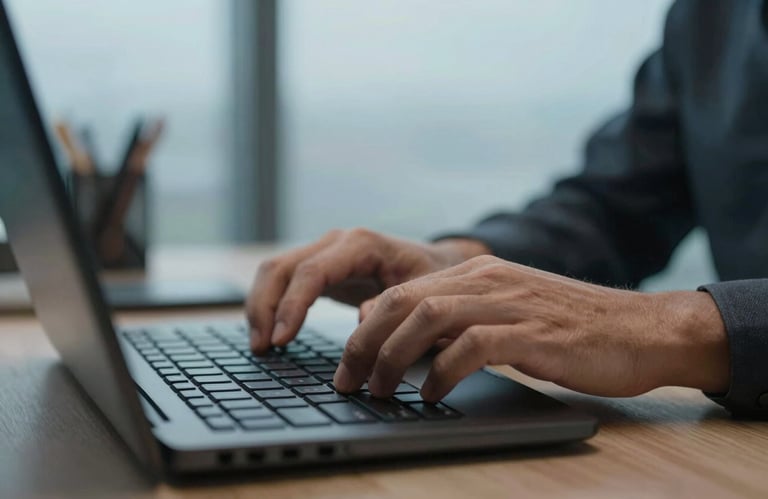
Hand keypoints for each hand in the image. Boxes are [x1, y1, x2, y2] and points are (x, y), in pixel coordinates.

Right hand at [245, 228, 489, 351]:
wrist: (438, 263)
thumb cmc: (433, 278)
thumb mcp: (424, 291)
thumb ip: (395, 304)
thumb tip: (361, 320)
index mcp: (361, 244)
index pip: (312, 271)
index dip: (292, 306)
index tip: (282, 340)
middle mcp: (335, 242)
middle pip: (281, 267)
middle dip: (266, 308)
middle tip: (263, 349)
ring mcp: (323, 251)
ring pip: (273, 271)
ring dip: (260, 307)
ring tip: (260, 347)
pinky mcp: (318, 267)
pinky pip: (281, 281)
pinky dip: (269, 305)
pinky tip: (269, 334)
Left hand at [333, 255, 729, 400]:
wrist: (639, 329)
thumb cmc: (568, 329)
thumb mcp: (505, 313)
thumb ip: (459, 317)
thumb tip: (405, 338)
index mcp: (476, 272)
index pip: (401, 291)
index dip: (366, 327)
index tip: (349, 362)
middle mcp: (486, 279)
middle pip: (403, 301)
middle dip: (366, 343)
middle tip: (349, 382)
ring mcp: (509, 303)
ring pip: (428, 317)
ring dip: (394, 357)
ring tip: (380, 391)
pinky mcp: (532, 332)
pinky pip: (471, 346)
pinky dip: (442, 371)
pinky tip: (431, 395)